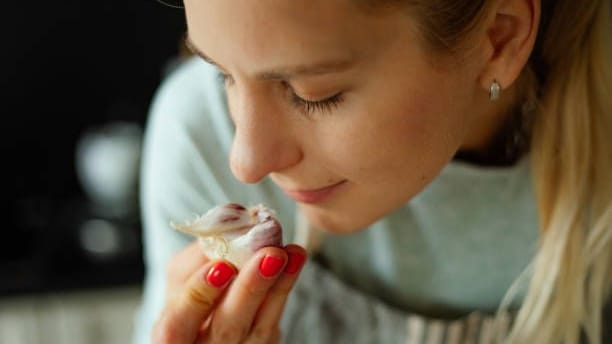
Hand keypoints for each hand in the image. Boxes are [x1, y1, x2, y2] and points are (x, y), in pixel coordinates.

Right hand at [153, 240, 306, 343]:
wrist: (211, 318)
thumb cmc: (188, 295)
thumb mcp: (182, 275)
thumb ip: (200, 253)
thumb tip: (231, 217)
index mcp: (172, 334)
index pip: (177, 323)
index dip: (198, 296)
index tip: (221, 266)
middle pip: (227, 328)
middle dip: (250, 289)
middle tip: (270, 255)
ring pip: (260, 327)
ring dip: (277, 285)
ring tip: (289, 253)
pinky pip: (275, 320)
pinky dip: (285, 288)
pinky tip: (295, 260)